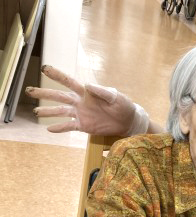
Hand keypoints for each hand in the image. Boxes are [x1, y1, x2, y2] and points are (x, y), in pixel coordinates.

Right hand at [25, 65, 148, 134]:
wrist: (128, 121)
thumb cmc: (124, 106)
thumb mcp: (116, 97)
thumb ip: (102, 91)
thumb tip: (87, 85)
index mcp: (87, 93)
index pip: (69, 83)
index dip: (57, 76)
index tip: (45, 69)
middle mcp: (80, 102)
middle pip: (59, 97)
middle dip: (44, 94)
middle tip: (29, 91)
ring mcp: (81, 114)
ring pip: (61, 112)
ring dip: (48, 112)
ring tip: (36, 112)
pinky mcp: (84, 126)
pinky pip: (69, 127)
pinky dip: (59, 128)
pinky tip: (49, 130)